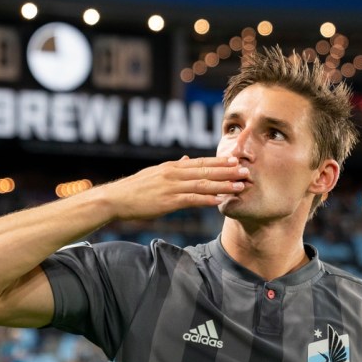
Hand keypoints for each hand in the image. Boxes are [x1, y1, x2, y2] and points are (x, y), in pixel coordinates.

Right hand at [101, 155, 249, 219]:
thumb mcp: (155, 173)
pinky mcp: (167, 201)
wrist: (115, 199)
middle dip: (228, 171)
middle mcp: (174, 173)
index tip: (236, 160)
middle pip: (206, 171)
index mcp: (172, 166)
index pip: (201, 162)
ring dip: (223, 185)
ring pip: (202, 184)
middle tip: (246, 170)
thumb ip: (174, 167)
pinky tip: (219, 201)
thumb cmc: (135, 189)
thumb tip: (188, 160)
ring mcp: (171, 187)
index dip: (220, 162)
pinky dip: (206, 200)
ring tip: (239, 186)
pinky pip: (191, 200)